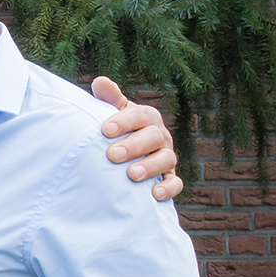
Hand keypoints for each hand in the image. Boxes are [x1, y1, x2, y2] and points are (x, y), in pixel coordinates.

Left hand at [91, 76, 184, 200]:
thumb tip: (100, 81)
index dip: (124, 121)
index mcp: (146, 117)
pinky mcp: (170, 177)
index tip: (105, 130)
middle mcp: (159, 135)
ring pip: (166, 159)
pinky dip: (168, 188)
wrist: (126, 155)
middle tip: (112, 155)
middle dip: (133, 146)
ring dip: (149, 167)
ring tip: (131, 175)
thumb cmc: (116, 130)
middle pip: (153, 137)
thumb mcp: (112, 113)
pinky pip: (175, 182)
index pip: (139, 115)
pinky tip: (154, 194)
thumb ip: (109, 99)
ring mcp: (166, 156)